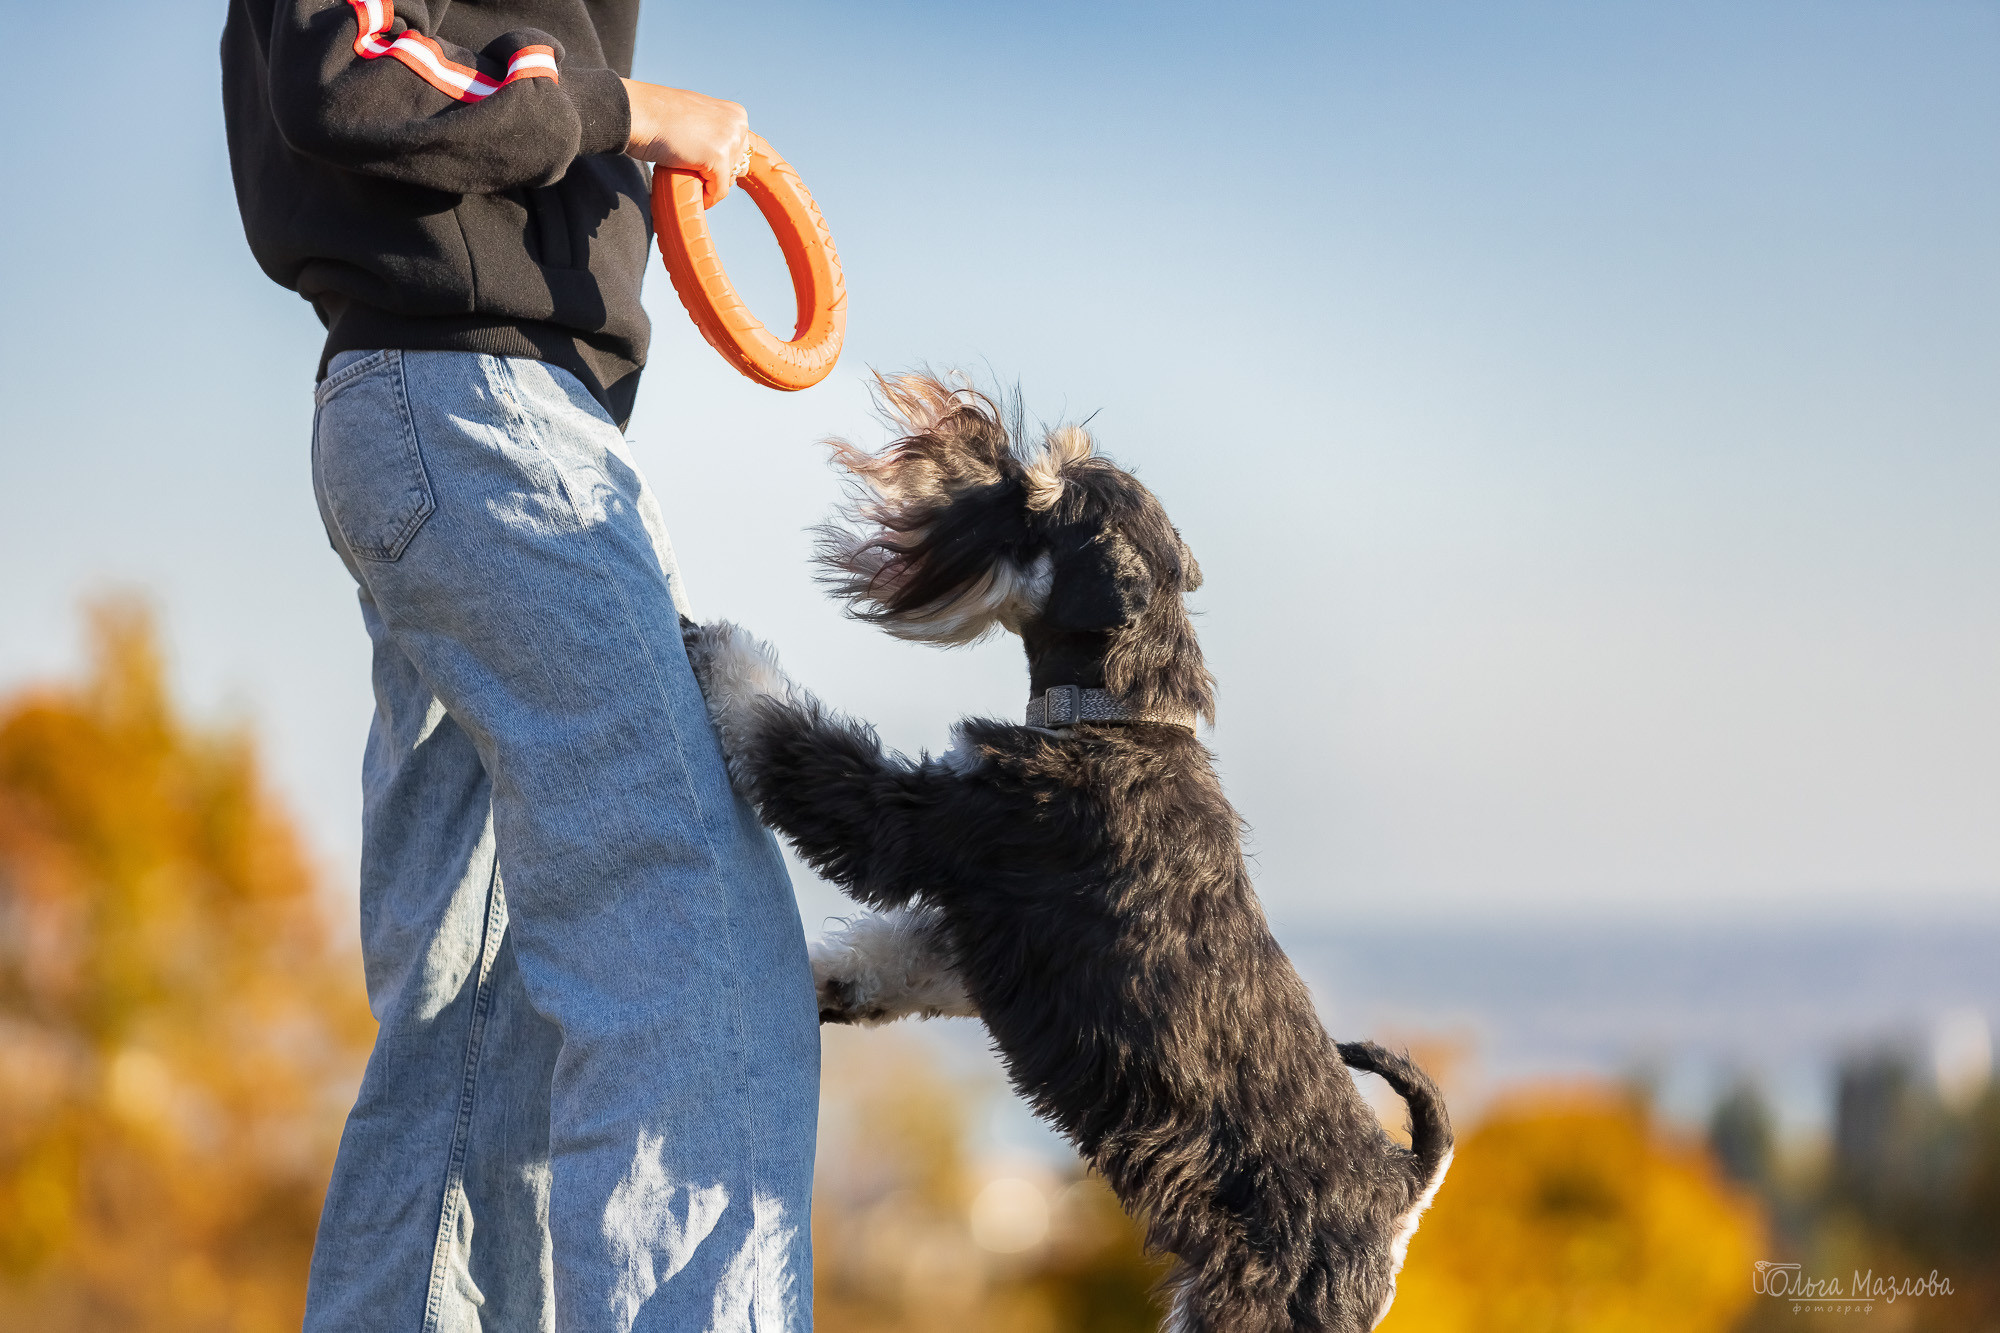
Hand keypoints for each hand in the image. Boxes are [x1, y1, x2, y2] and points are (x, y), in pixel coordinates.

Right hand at [621, 79, 749, 205]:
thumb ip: (713, 130)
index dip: (722, 164)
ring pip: (729, 180)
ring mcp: (730, 140)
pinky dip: (707, 197)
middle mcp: (738, 125)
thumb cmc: (658, 116)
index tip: (702, 167)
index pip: (741, 151)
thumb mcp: (696, 117)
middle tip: (693, 172)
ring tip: (688, 175)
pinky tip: (693, 193)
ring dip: (709, 184)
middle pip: (738, 167)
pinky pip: (719, 191)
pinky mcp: (718, 157)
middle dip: (717, 174)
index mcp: (736, 114)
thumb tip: (719, 152)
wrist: (638, 112)